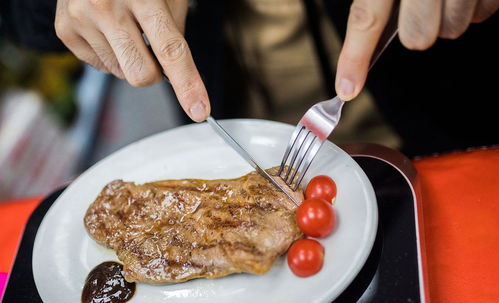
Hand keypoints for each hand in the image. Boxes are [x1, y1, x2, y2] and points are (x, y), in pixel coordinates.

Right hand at [55, 0, 209, 121]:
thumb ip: (175, 32)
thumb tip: (179, 76)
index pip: (171, 49)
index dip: (188, 83)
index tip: (200, 111)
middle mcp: (106, 6)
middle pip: (141, 74)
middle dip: (154, 73)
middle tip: (153, 49)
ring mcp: (81, 19)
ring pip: (121, 73)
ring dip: (131, 59)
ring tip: (125, 26)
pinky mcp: (65, 30)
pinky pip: (101, 66)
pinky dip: (112, 55)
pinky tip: (107, 29)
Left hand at [335, 0, 498, 100]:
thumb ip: (374, 2)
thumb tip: (365, 33)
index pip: (366, 19)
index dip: (355, 58)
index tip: (346, 89)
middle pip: (418, 37)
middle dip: (415, 31)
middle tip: (417, 7)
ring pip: (451, 30)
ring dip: (445, 18)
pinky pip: (481, 15)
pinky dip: (472, 8)